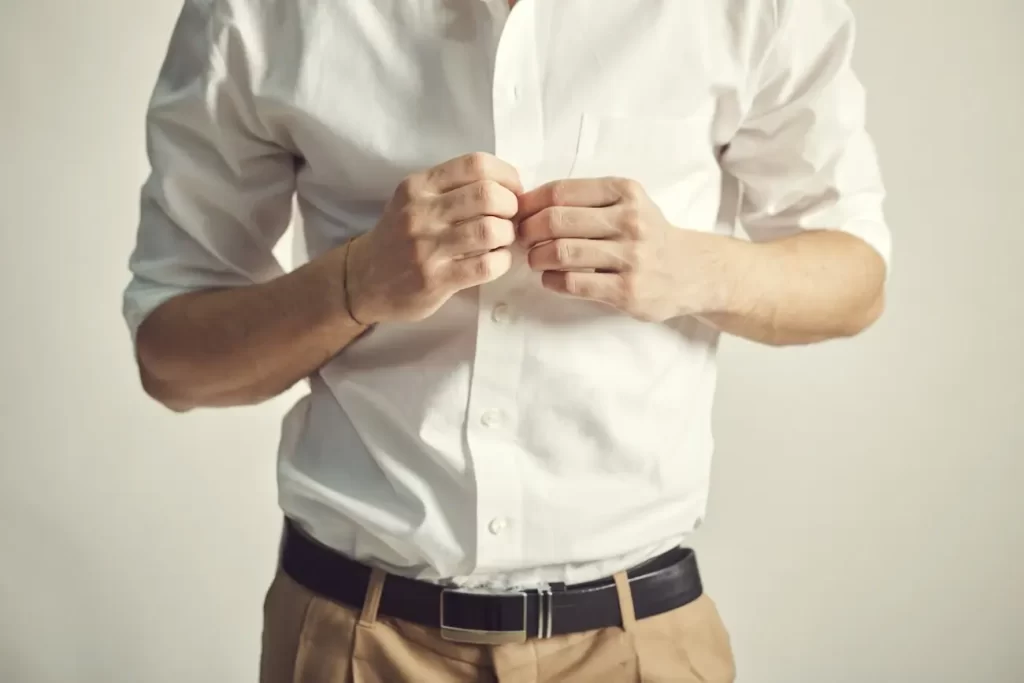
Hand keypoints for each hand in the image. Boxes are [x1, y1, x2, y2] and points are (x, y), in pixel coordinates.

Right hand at [346, 153, 521, 323]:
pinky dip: (502, 261)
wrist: (363, 280)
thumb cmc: (400, 237)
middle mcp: (420, 212)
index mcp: (419, 186)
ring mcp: (426, 247)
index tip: (512, 191)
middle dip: (511, 206)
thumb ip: (452, 188)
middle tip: (509, 218)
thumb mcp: (415, 201)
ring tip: (502, 241)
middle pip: (488, 195)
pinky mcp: (435, 280)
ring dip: (507, 235)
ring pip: (490, 230)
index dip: (506, 175)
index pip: (475, 164)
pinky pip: (486, 265)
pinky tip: (495, 260)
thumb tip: (508, 186)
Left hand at [517, 178, 723, 321]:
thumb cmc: (647, 235)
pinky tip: (552, 279)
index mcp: (625, 191)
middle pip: (556, 220)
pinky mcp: (627, 290)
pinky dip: (552, 281)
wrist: (691, 271)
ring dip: (537, 257)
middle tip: (523, 239)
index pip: (561, 191)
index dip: (530, 204)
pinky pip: (574, 283)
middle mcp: (630, 220)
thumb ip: (586, 200)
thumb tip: (527, 205)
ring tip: (536, 260)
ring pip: (562, 252)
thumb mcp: (627, 203)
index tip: (519, 214)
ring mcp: (631, 257)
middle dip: (528, 231)